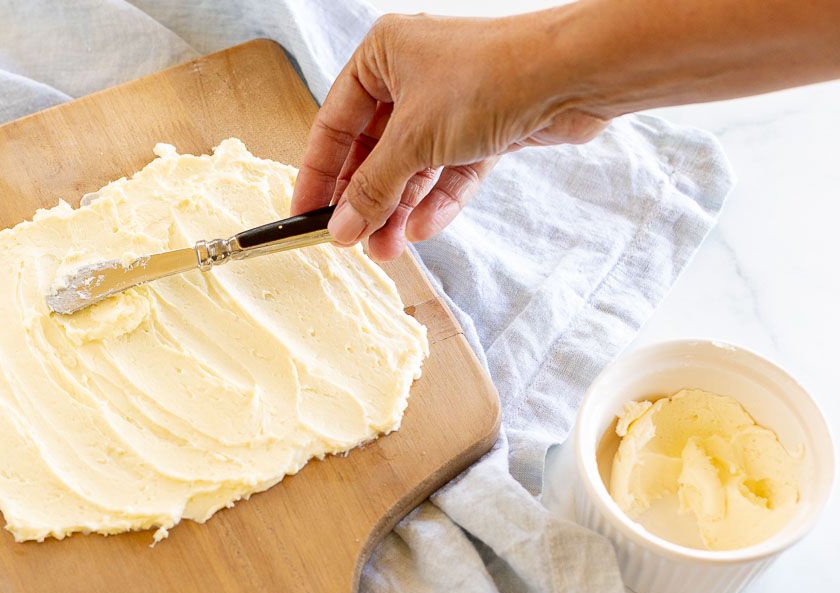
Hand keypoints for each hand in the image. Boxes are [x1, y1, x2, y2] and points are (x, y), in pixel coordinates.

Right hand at [291, 12, 608, 259]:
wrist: (574, 75)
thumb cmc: (490, 78)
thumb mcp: (413, 140)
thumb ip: (371, 188)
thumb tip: (341, 226)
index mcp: (382, 56)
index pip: (334, 123)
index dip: (319, 173)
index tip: (305, 214)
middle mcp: (413, 75)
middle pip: (374, 151)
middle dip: (366, 200)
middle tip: (352, 241)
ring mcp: (450, 103)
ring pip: (412, 167)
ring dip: (398, 209)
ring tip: (387, 249)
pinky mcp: (484, 128)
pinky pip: (449, 173)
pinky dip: (436, 201)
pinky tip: (422, 229)